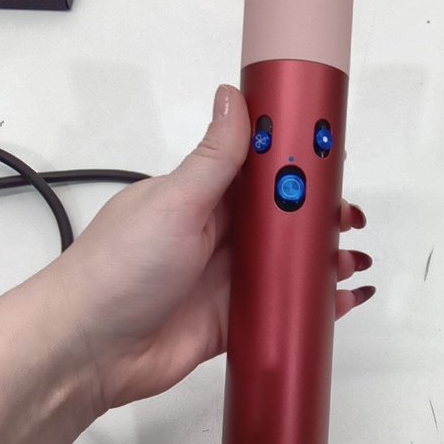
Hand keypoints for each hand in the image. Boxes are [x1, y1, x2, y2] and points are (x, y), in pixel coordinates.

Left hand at [56, 85, 374, 409]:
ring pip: (288, 265)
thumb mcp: (174, 202)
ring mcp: (226, 279)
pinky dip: (314, 305)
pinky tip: (342, 302)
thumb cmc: (120, 268)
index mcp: (202, 197)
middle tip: (351, 220)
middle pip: (282, 219)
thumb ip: (215, 157)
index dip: (300, 165)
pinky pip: (283, 308)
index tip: (336, 162)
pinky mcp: (233, 320)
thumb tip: (232, 95)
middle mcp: (217, 235)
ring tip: (353, 262)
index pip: (261, 171)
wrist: (90, 349)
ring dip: (324, 261)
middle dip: (322, 217)